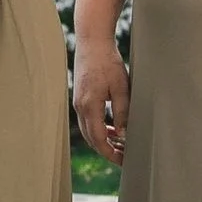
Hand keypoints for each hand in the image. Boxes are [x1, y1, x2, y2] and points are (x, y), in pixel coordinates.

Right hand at [73, 33, 129, 160]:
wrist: (92, 41)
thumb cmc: (108, 62)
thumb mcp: (121, 88)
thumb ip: (122, 113)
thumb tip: (123, 134)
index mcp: (90, 106)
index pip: (99, 139)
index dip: (110, 153)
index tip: (123, 160)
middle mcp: (80, 107)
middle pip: (91, 138)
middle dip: (106, 150)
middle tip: (124, 156)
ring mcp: (77, 102)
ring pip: (88, 130)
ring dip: (102, 139)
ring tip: (120, 143)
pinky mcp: (80, 97)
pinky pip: (87, 120)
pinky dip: (98, 128)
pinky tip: (112, 127)